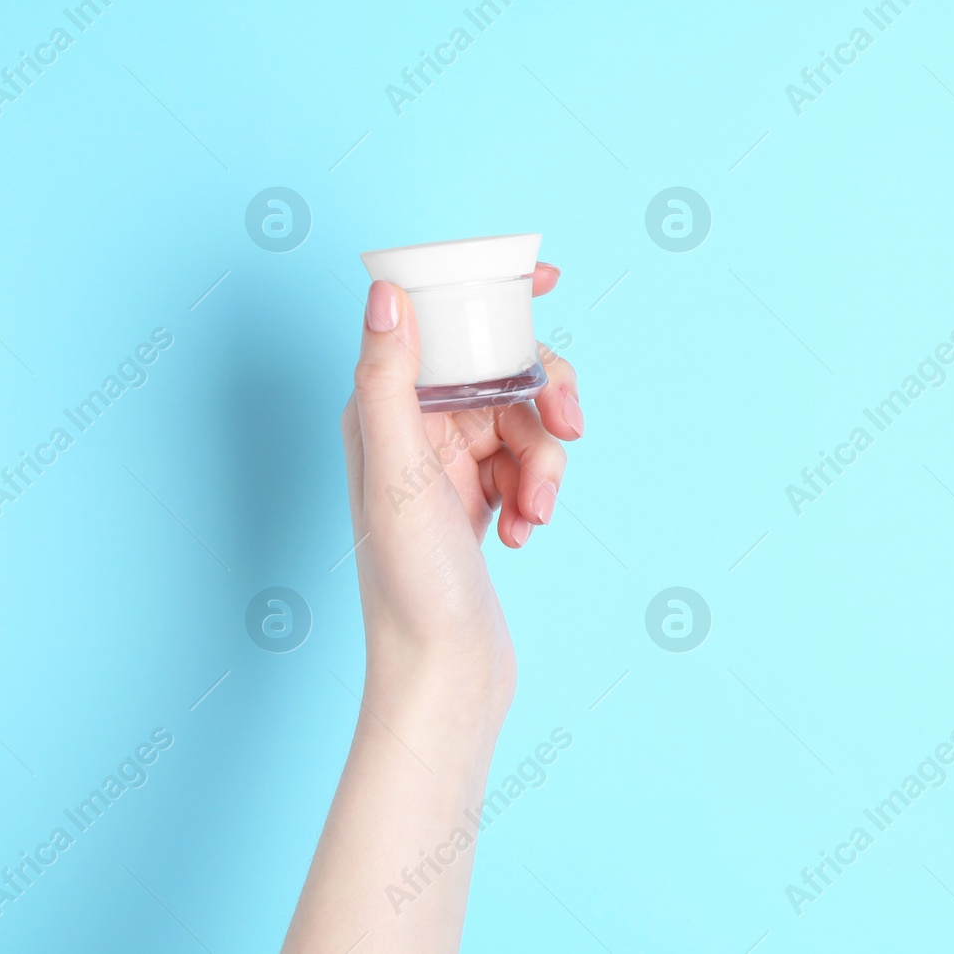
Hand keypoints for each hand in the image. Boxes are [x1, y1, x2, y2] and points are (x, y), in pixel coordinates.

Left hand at [340, 263, 582, 700]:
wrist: (442, 675)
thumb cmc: (409, 583)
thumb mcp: (398, 473)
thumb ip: (389, 380)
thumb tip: (385, 293)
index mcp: (381, 410)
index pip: (437, 324)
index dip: (492, 295)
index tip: (548, 277)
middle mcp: (411, 431)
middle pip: (500, 374)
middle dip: (543, 401)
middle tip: (572, 426)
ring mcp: (447, 467)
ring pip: (524, 425)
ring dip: (543, 464)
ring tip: (534, 512)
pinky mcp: (478, 500)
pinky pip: (528, 467)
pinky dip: (536, 494)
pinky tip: (524, 532)